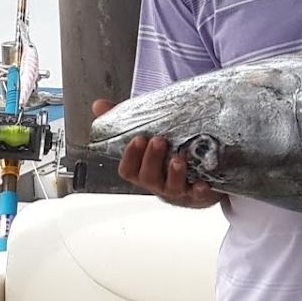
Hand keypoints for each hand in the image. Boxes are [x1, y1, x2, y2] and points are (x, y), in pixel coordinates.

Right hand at [91, 99, 224, 208]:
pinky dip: (199, 190)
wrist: (196, 180)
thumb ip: (124, 123)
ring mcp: (177, 190)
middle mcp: (157, 183)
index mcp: (142, 171)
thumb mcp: (145, 140)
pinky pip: (198, 195)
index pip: (128, 170)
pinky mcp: (198, 194)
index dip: (130, 156)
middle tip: (158, 140)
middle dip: (152, 159)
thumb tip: (99, 105)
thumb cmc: (165, 160)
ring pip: (171, 186)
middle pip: (148, 177)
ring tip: (178, 159)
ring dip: (174, 173)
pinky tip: (202, 184)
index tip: (137, 139)